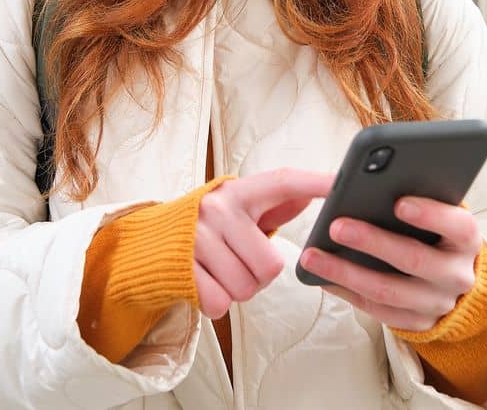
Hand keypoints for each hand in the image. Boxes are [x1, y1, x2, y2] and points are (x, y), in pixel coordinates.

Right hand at [193, 168, 334, 319]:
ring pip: (245, 289)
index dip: (314, 182)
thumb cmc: (205, 227)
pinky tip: (204, 282)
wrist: (146, 243)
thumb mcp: (237, 209)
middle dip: (258, 275)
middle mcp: (217, 210)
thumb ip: (274, 204)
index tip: (341, 182)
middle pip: (270, 267)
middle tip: (237, 261)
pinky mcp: (180, 268)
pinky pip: (219, 304)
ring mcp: (196, 239)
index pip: (283, 182)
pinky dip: (215, 302)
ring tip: (219, 270)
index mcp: (237, 192)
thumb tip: (310, 194)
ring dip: (236, 290)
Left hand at [298, 197, 480, 331]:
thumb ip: (413, 196)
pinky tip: (322, 277)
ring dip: (346, 273)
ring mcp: (438, 303)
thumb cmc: (432, 230)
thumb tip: (371, 180)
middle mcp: (457, 274)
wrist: (448, 277)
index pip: (458, 225)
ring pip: (389, 291)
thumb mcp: (434, 210)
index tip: (399, 202)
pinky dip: (347, 293)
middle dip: (372, 242)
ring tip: (313, 256)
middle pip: (415, 259)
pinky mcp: (417, 323)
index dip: (430, 214)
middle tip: (337, 226)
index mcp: (466, 239)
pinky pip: (377, 311)